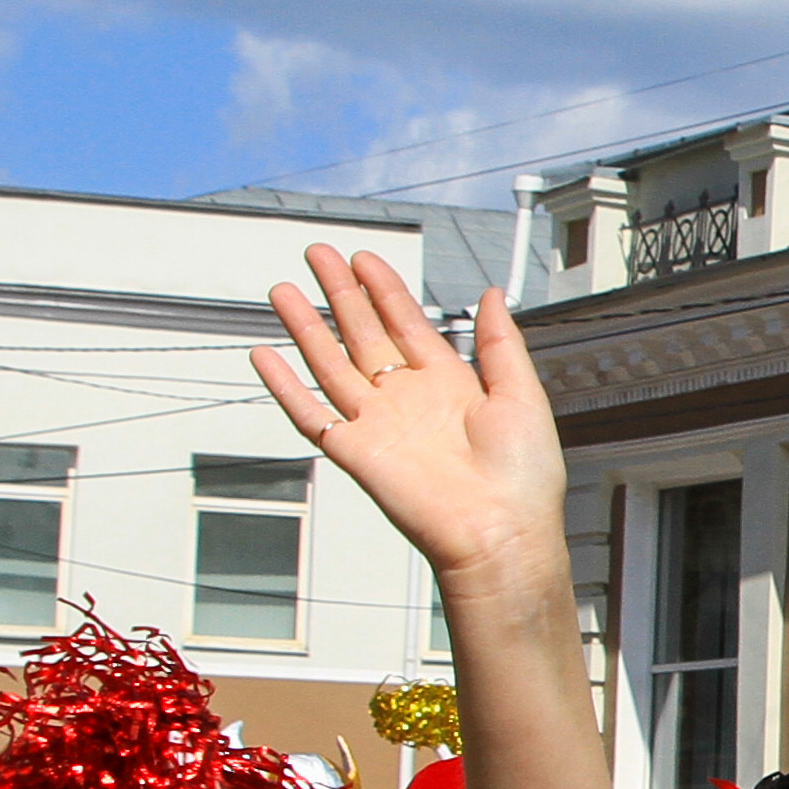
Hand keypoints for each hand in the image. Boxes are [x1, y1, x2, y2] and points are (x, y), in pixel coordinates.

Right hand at [251, 250, 574, 608]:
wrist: (500, 532)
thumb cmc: (521, 477)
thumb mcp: (522, 393)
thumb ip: (500, 342)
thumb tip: (492, 294)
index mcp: (448, 384)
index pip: (406, 323)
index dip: (384, 289)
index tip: (364, 259)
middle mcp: (408, 400)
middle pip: (362, 334)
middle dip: (340, 292)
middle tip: (318, 255)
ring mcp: (378, 424)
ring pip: (330, 364)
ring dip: (306, 327)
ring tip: (285, 291)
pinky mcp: (355, 453)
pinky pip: (311, 414)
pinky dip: (285, 387)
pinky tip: (266, 357)